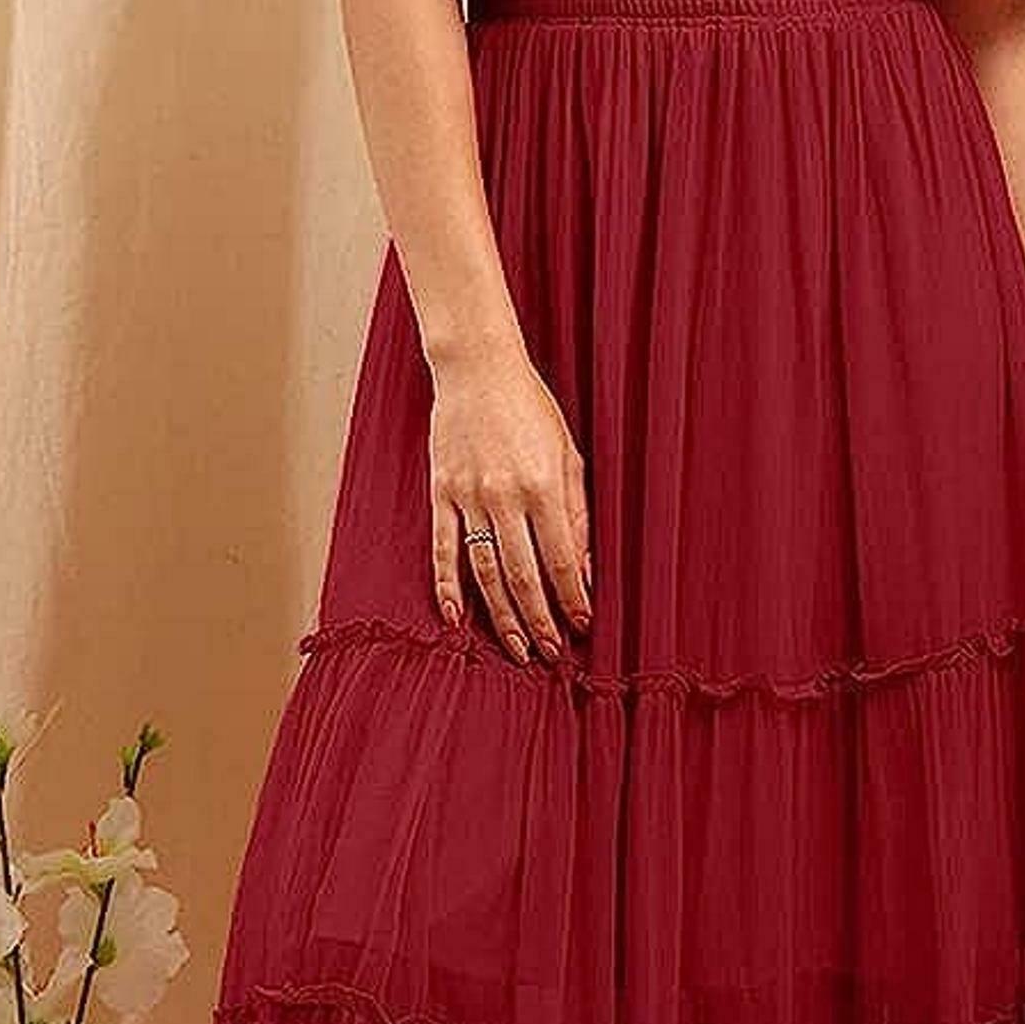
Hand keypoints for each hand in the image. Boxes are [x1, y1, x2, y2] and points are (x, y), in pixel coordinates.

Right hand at [429, 341, 592, 663]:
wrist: (477, 368)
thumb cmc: (530, 408)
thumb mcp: (569, 454)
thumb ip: (577, 513)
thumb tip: (584, 568)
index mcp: (542, 486)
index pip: (561, 559)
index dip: (573, 598)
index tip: (583, 626)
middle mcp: (504, 496)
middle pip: (523, 575)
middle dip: (540, 620)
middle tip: (551, 654)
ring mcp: (468, 496)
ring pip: (484, 572)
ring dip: (501, 616)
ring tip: (517, 649)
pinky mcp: (440, 493)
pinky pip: (443, 549)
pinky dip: (447, 587)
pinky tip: (455, 619)